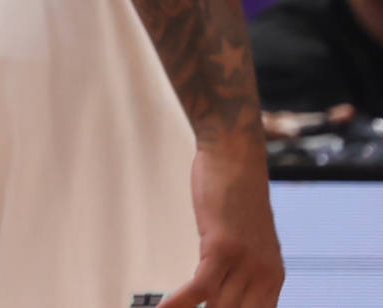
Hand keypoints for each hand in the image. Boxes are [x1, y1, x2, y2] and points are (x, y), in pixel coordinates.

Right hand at [161, 137, 283, 307]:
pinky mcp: (223, 248)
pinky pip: (200, 288)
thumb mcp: (246, 240)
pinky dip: (178, 304)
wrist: (235, 157)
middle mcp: (265, 275)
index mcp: (273, 278)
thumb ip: (239, 270)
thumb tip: (218, 294)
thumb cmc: (236, 194)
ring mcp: (246, 263)